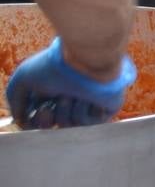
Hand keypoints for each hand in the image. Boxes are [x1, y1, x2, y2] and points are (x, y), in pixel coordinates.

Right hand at [4, 38, 137, 128]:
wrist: (86, 61)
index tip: (31, 113)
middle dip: (45, 121)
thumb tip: (21, 121)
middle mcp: (71, 95)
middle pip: (52, 125)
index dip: (33, 120)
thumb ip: (17, 103)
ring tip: (69, 95)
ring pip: (68, 125)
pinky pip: (88, 124)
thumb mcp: (23, 80)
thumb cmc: (55, 67)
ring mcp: (88, 102)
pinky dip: (81, 113)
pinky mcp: (106, 109)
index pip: (39, 115)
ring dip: (63, 112)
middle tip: (46, 109)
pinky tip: (86, 99)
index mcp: (54, 88)